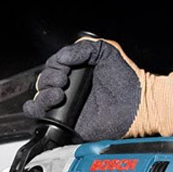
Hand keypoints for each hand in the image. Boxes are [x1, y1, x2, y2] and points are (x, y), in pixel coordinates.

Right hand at [22, 38, 172, 140]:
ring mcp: (66, 107)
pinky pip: (41, 118)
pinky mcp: (66, 124)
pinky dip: (36, 110)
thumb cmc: (126, 80)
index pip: (52, 66)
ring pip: (39, 99)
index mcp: (76, 72)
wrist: (136, 104)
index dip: (54, 66)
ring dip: (44, 94)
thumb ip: (83, 47)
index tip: (65, 69)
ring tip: (59, 94)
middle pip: (43, 82)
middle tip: (64, 80)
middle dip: (49, 79)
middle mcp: (69, 89)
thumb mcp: (106, 51)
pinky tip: (50, 104)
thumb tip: (62, 57)